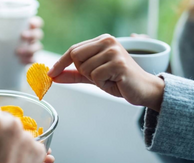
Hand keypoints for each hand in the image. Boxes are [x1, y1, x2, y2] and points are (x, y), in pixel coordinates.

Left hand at [0, 16, 43, 63]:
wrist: (5, 59)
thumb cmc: (1, 42)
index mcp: (26, 28)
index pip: (37, 23)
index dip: (35, 23)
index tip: (30, 24)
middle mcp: (32, 38)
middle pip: (38, 34)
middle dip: (32, 35)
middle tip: (22, 36)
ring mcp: (32, 49)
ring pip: (37, 47)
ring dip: (29, 49)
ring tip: (17, 52)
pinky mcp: (30, 59)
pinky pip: (33, 60)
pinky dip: (28, 60)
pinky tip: (21, 61)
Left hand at [48, 34, 164, 111]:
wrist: (143, 89)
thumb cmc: (119, 80)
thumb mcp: (93, 76)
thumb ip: (73, 74)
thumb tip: (53, 76)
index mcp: (102, 40)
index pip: (73, 50)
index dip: (60, 63)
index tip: (50, 73)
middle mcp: (108, 41)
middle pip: (75, 56)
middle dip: (82, 71)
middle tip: (99, 76)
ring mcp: (114, 51)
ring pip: (85, 69)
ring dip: (94, 79)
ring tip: (110, 78)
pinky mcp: (118, 64)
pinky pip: (95, 77)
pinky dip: (102, 84)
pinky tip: (115, 81)